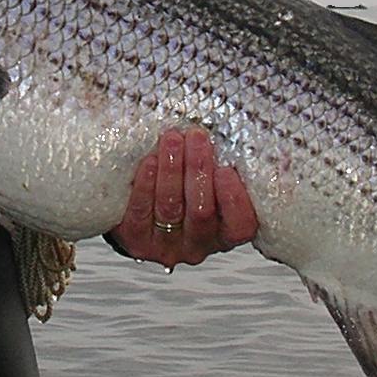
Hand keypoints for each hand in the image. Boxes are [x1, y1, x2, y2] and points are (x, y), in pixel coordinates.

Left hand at [109, 128, 258, 266]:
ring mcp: (166, 245)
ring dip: (172, 169)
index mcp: (224, 231)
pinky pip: (141, 211)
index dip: (234, 199)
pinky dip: (145, 183)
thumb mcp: (208, 176)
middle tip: (196, 137)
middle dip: (199, 170)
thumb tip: (221, 131)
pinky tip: (150, 161)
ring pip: (170, 207)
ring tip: (171, 140)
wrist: (137, 207)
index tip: (226, 169)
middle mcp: (199, 244)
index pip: (240, 225)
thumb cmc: (183, 185)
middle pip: (202, 211)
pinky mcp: (136, 239)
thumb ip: (220, 162)